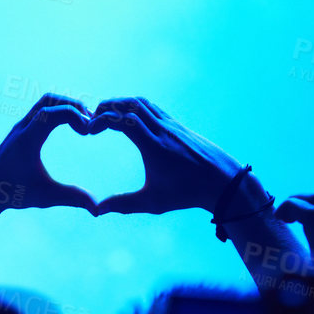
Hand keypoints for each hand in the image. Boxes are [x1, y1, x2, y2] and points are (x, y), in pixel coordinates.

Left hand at [0, 93, 95, 232]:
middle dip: (74, 106)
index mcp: (27, 140)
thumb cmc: (12, 191)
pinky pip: (43, 108)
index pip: (52, 112)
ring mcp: (22, 125)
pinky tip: (72, 125)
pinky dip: (60, 109)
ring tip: (84, 124)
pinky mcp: (23, 128)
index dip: (75, 115)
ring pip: (46, 101)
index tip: (87, 132)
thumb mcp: (44, 197)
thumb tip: (97, 208)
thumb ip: (71, 198)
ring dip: (67, 106)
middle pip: (50, 99)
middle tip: (91, 124)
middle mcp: (23, 127)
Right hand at [86, 98, 245, 215]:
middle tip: (92, 118)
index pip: (123, 120)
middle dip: (107, 106)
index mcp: (154, 145)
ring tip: (107, 114)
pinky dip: (137, 106)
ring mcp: (172, 125)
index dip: (101, 120)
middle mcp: (162, 129)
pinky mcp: (179, 126)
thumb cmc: (188, 194)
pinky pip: (154, 108)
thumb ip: (123, 204)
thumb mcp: (153, 202)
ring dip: (122, 103)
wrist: (224, 182)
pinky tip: (130, 118)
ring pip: (142, 102)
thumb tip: (97, 211)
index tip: (89, 131)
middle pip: (130, 104)